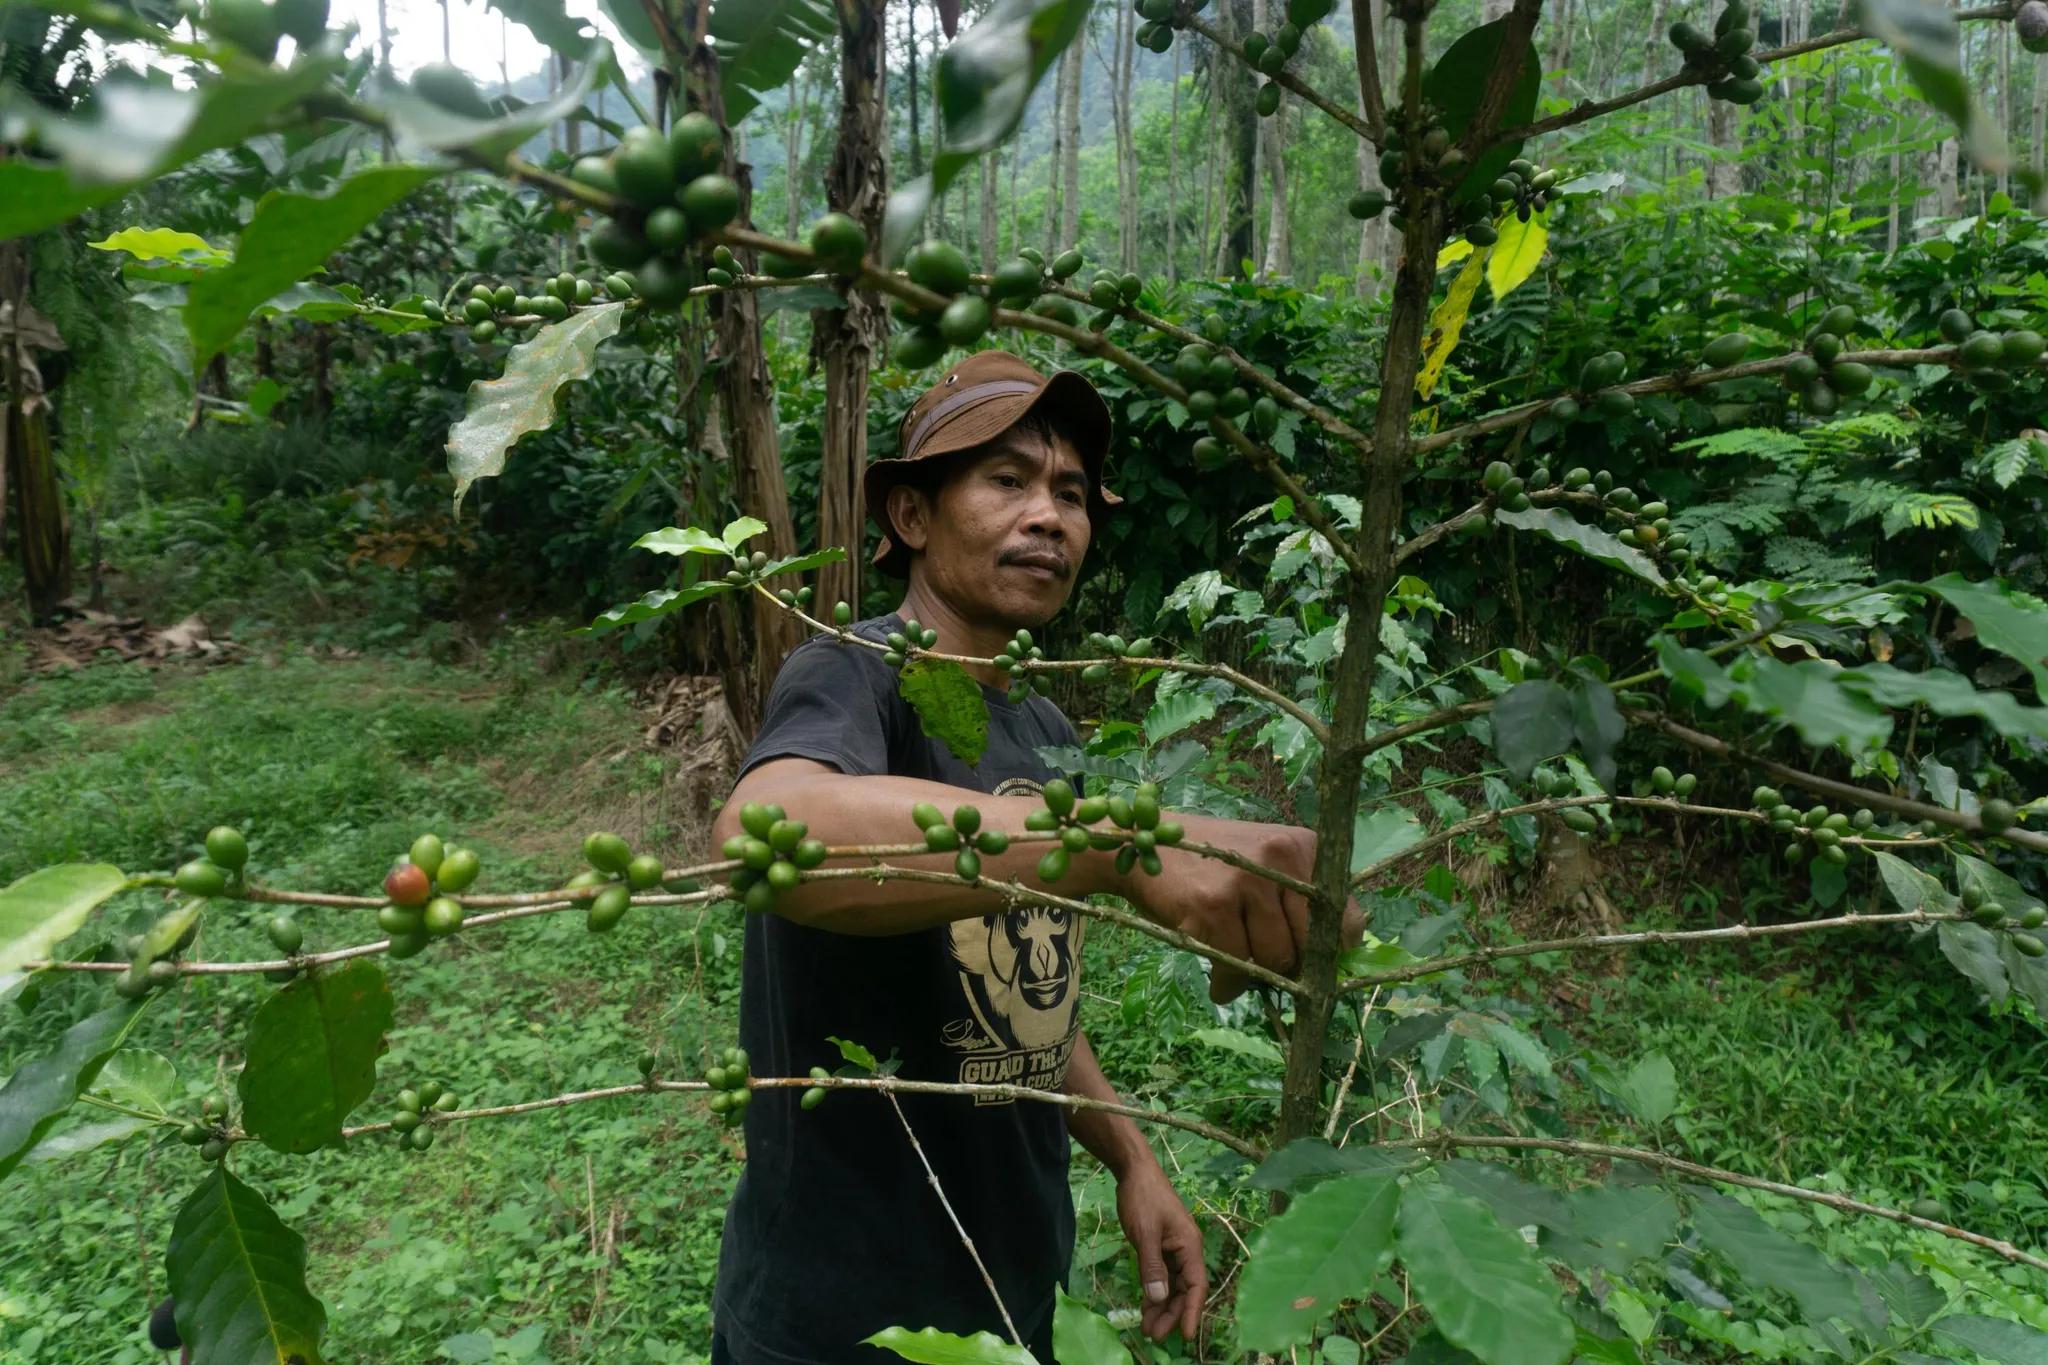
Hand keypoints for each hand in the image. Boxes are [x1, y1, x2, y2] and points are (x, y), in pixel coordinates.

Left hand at [1115, 1160, 1207, 1345]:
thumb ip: (1152, 1267)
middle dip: (1172, 1314)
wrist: (1133, 1170)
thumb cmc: (1143, 1197)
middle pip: (1184, 1289)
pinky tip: (1146, 1307)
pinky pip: (1161, 1275)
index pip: (1196, 1285)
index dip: (1193, 1311)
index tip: (1187, 1335)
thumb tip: (1159, 1298)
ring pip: (1172, 1285)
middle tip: (1154, 1335)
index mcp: (1190, 1245)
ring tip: (1148, 1328)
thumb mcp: (1145, 1233)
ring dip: (1162, 1306)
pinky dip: (1154, 1291)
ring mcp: (1173, 1248)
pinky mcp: (1160, 1247)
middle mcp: (1186, 1250)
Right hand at [1130, 816, 1364, 1001]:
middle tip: (1269, 971)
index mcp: (1302, 846)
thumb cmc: (1210, 865)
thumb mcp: (1263, 865)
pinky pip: (1236, 967)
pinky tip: (1219, 981)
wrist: (1142, 845)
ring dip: (1256, 978)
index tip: (1313, 967)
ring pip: (1276, 959)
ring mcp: (1247, 880)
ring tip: (1237, 971)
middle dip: (1291, 968)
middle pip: (1311, 944)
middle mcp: (1281, 856)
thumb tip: (1335, 961)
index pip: (1346, 916)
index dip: (1332, 952)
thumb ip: (1298, 900)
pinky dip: (1228, 985)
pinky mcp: (1214, 905)